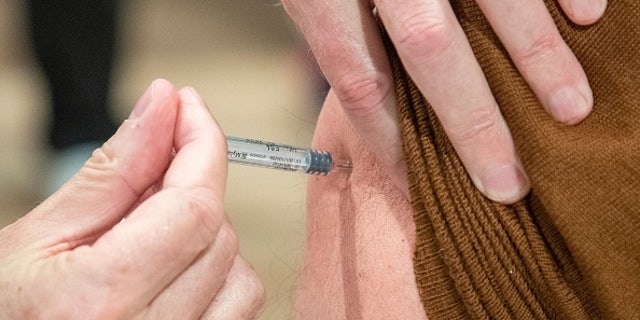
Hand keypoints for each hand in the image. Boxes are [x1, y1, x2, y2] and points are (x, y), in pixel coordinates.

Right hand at [0, 80, 263, 318]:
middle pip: (218, 234)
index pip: (193, 204)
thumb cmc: (6, 314)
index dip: (201, 144)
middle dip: (191, 193)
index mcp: (101, 298)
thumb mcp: (37, 239)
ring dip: (206, 241)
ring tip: (149, 244)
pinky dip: (219, 279)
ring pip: (240, 274)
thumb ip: (111, 172)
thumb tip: (161, 107)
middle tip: (147, 187)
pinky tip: (174, 274)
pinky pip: (239, 309)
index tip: (190, 109)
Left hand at [282, 0, 605, 203]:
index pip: (360, 80)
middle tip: (508, 182)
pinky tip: (588, 15)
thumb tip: (374, 86)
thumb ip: (334, 22)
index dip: (389, 139)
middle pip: (432, 54)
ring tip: (572, 110)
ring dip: (538, 59)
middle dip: (475, 126)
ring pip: (496, 0)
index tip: (416, 179)